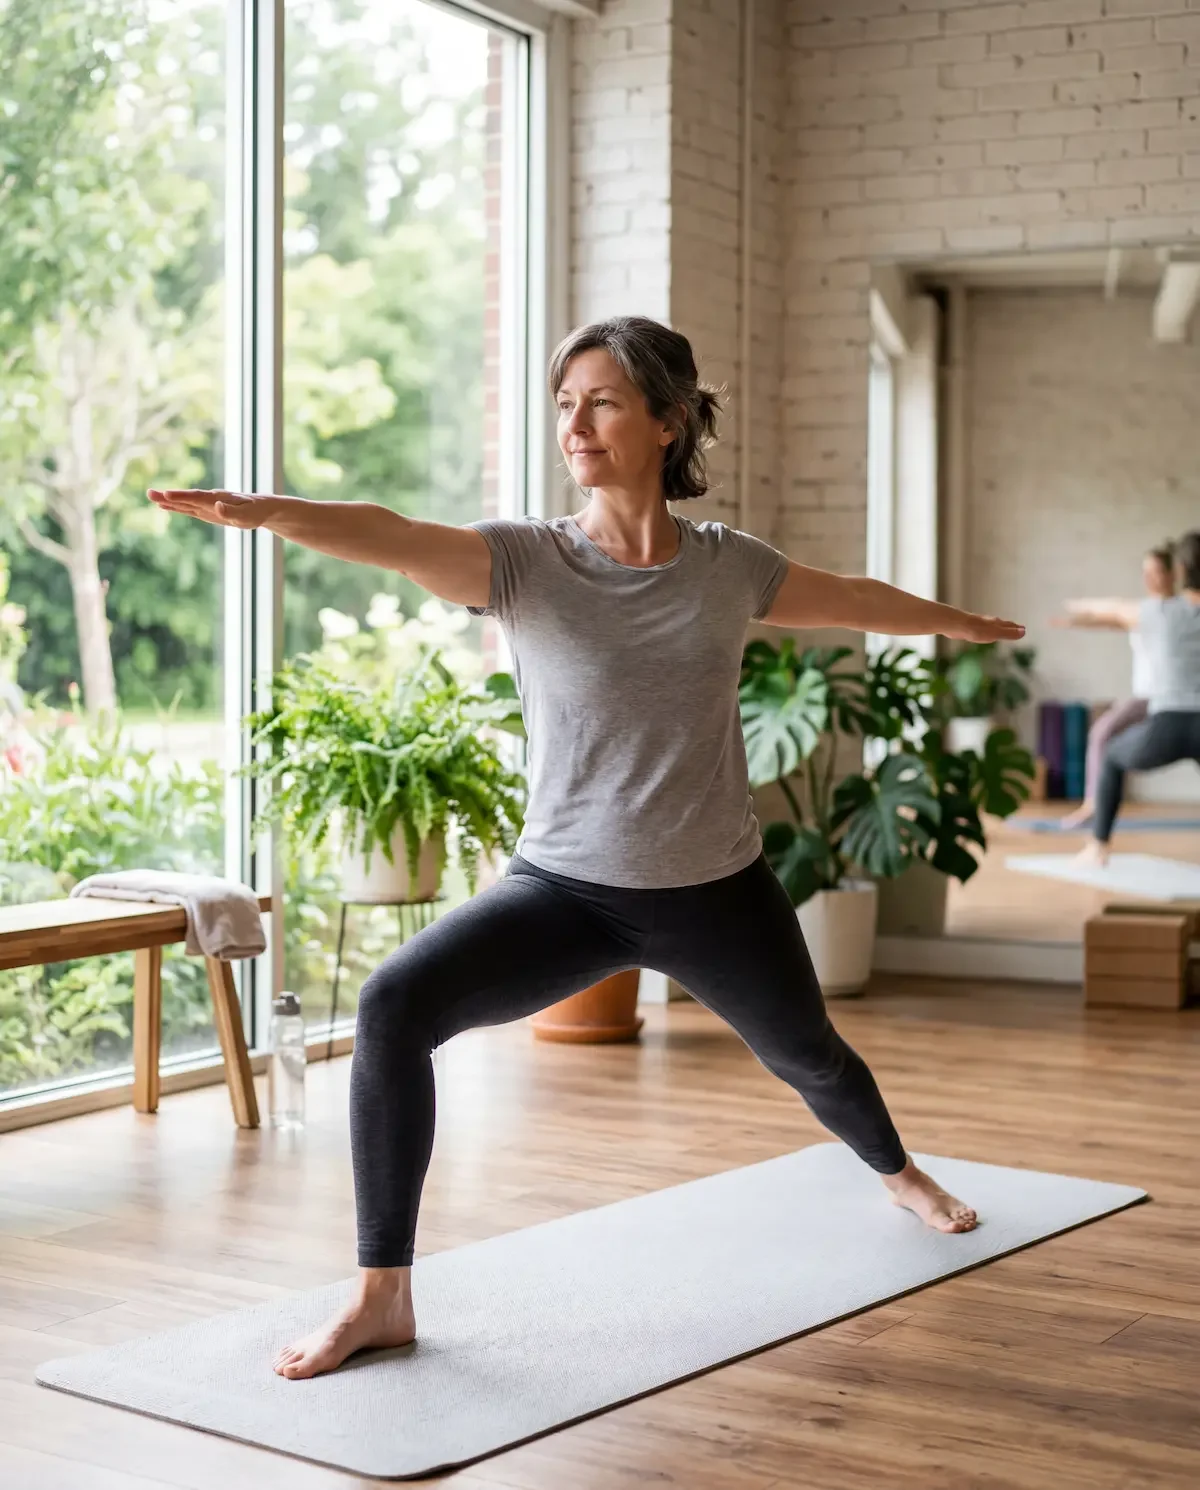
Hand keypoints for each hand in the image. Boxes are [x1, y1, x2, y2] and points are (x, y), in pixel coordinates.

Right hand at [147, 488, 274, 528]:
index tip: (166, 495)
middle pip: (186, 497)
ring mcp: (206, 504)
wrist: (261, 508)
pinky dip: (176, 507)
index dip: (182, 497)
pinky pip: (188, 508)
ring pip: (185, 502)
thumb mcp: (246, 516)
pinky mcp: (206, 511)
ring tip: (151, 497)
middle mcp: (209, 499)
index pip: (197, 497)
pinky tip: (165, 506)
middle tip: (149, 493)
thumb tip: (217, 506)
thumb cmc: (254, 512)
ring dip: (168, 500)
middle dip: (169, 496)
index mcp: (218, 498)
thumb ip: (231, 512)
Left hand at [948, 613, 1025, 643]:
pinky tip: (978, 630)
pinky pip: (979, 627)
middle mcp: (987, 621)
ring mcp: (977, 623)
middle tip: (1014, 626)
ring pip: (989, 624)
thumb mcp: (995, 634)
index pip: (1008, 626)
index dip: (1016, 628)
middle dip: (1007, 626)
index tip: (1023, 628)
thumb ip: (1008, 633)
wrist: (956, 624)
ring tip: (997, 627)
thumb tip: (1024, 632)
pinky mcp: (967, 626)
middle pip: (1000, 623)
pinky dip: (983, 629)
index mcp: (995, 623)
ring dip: (995, 626)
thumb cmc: (976, 630)